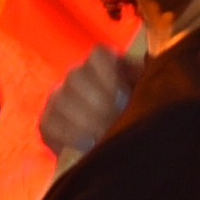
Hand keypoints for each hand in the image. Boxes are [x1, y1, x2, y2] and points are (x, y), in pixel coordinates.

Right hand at [40, 40, 141, 162]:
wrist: (120, 143)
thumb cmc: (140, 114)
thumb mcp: (149, 95)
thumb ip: (150, 84)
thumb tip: (153, 78)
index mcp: (105, 64)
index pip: (98, 55)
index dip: (108, 74)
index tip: (123, 96)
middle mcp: (77, 76)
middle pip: (76, 76)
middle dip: (97, 103)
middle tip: (114, 121)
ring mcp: (58, 98)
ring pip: (60, 100)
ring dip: (83, 120)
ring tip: (102, 136)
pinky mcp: (47, 121)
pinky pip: (48, 123)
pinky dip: (67, 135)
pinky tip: (86, 144)